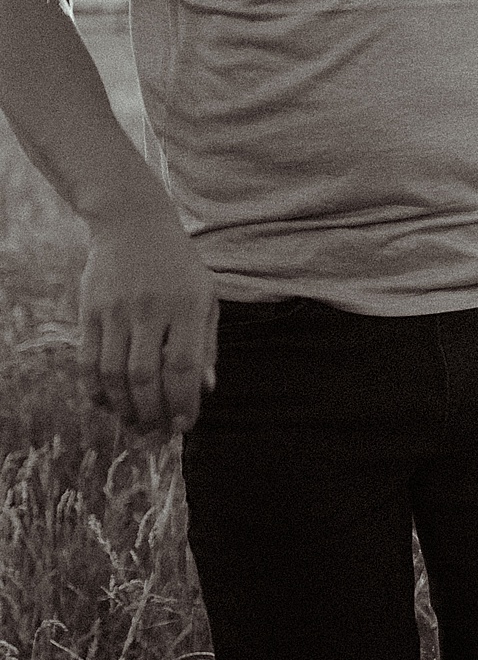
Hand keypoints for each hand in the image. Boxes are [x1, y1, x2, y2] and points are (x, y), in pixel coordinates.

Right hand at [79, 212, 218, 431]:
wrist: (133, 224)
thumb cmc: (179, 268)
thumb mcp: (206, 298)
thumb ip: (207, 344)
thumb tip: (205, 389)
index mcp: (187, 307)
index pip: (183, 366)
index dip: (183, 401)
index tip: (184, 426)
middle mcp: (149, 309)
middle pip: (145, 376)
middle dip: (152, 413)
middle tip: (157, 434)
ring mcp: (115, 310)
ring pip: (114, 373)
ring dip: (124, 407)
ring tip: (135, 425)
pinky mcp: (89, 310)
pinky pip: (88, 359)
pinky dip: (96, 388)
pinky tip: (106, 405)